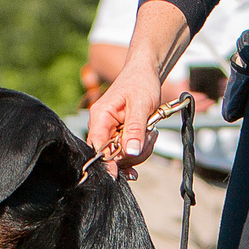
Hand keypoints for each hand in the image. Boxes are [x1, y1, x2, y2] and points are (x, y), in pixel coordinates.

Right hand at [87, 62, 166, 177]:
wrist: (145, 73)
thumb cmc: (141, 83)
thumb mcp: (141, 105)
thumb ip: (135, 129)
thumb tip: (130, 152)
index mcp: (100, 117)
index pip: (98, 146)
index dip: (107, 162)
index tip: (117, 175)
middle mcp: (101, 126)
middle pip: (111, 155)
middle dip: (133, 152)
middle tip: (149, 135)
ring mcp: (110, 132)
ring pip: (122, 156)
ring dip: (141, 149)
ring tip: (151, 130)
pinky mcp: (119, 135)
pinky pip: (129, 151)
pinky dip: (141, 148)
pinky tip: (148, 137)